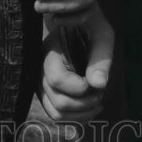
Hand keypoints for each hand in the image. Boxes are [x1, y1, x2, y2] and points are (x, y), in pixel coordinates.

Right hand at [37, 7, 113, 121]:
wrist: (78, 24)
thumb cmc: (92, 26)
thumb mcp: (101, 34)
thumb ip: (100, 58)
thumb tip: (100, 85)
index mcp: (49, 52)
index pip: (58, 80)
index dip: (81, 87)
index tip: (95, 80)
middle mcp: (39, 71)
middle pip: (59, 102)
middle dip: (86, 102)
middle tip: (101, 91)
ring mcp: (41, 84)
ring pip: (57, 114)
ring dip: (83, 113)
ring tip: (98, 99)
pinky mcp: (47, 94)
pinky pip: (58, 115)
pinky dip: (78, 117)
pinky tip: (93, 105)